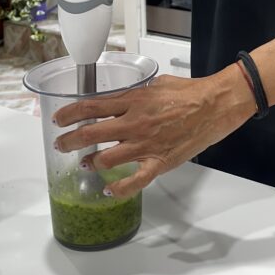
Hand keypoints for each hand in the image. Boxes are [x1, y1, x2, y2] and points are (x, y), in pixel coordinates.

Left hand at [52, 69, 255, 197]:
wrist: (215, 105)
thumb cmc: (190, 92)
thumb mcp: (156, 84)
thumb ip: (136, 94)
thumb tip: (123, 100)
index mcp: (132, 101)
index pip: (91, 107)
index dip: (69, 114)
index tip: (59, 119)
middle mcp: (134, 123)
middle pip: (90, 134)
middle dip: (70, 141)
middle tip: (62, 144)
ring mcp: (145, 145)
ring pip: (106, 159)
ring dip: (90, 162)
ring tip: (85, 164)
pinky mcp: (159, 162)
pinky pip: (134, 181)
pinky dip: (119, 189)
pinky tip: (109, 190)